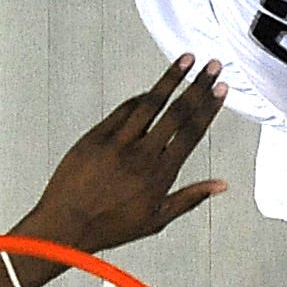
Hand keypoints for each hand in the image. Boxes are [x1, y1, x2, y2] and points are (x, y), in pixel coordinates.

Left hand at [16, 57, 229, 253]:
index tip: (220, 90)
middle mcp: (141, 155)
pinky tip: (150, 90)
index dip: (208, 107)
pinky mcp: (96, 136)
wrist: (65, 225)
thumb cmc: (108, 225)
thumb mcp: (157, 219)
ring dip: (171, 79)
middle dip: (197, 85)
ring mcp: (117, 142)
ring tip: (186, 60)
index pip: (191, 132)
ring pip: (150, 102)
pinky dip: (139, 98)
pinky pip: (123, 110)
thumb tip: (221, 185)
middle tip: (212, 66)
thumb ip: (191, 198)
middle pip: (177, 111)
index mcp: (159, 174)